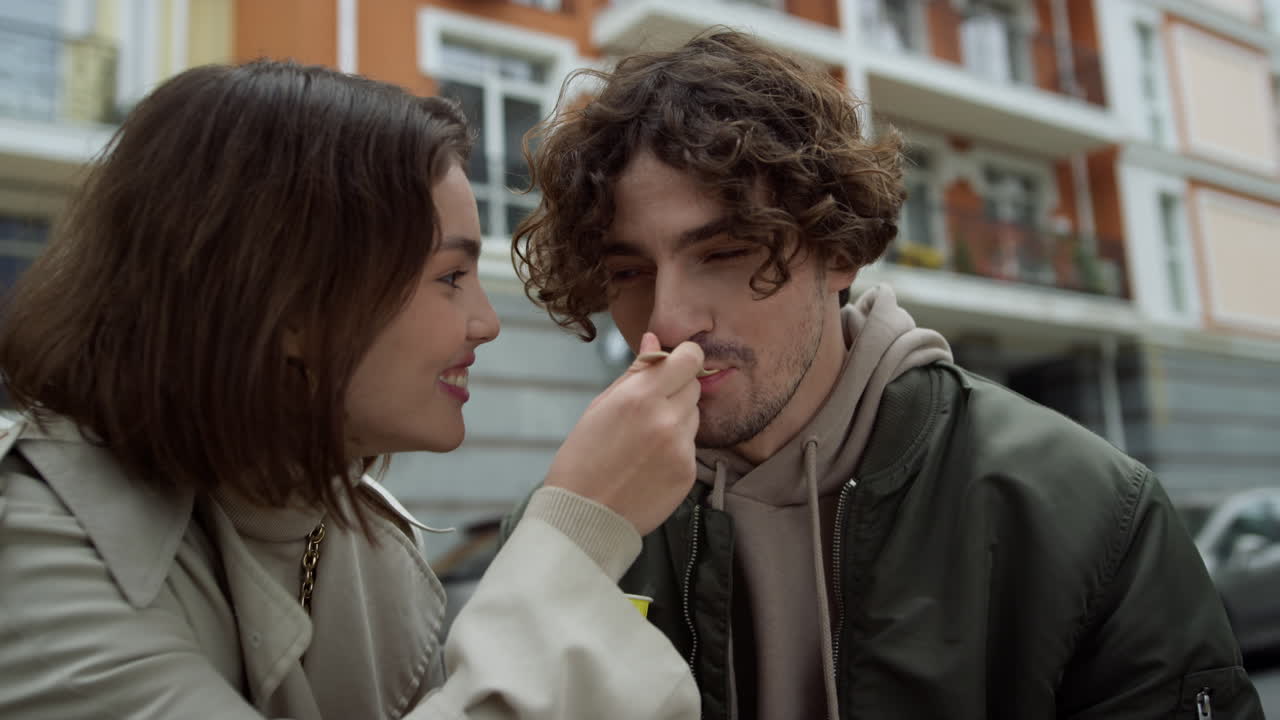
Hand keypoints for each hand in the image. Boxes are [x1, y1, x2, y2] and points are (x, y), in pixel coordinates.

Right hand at [545, 332, 703, 535]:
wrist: (584, 516)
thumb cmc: (583, 458)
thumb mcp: (600, 407)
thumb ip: (634, 372)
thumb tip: (654, 338)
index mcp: (639, 397)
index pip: (689, 358)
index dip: (683, 358)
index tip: (673, 364)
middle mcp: (665, 419)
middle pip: (694, 385)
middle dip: (677, 389)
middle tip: (649, 408)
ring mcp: (680, 448)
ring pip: (694, 415)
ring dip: (677, 419)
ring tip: (645, 439)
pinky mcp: (688, 472)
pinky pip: (691, 446)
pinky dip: (676, 448)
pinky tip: (650, 462)